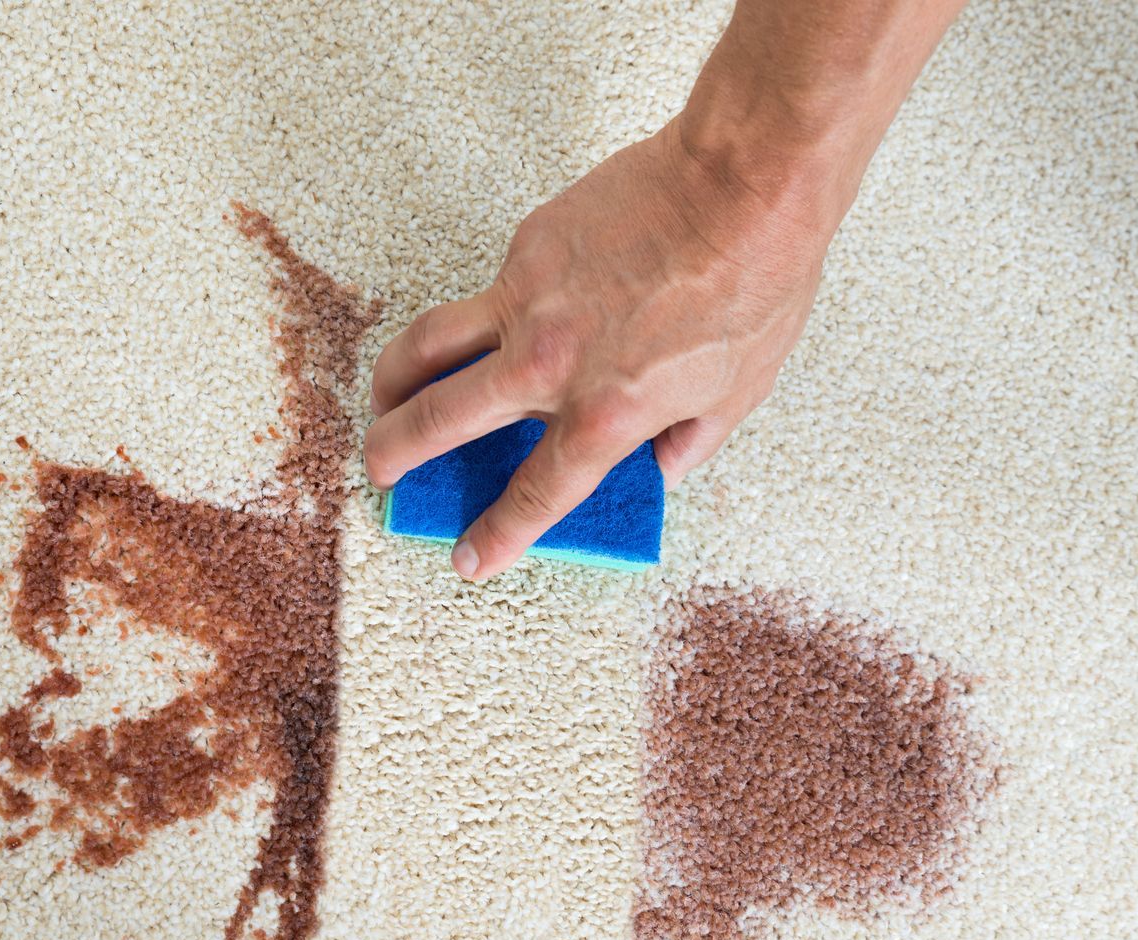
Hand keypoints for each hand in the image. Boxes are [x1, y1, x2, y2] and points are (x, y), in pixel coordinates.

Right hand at [363, 120, 832, 580]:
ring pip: (427, 346)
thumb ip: (687, 443)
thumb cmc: (756, 284)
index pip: (533, 494)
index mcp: (605, 416)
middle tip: (380, 470)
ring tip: (382, 400)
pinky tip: (489, 323)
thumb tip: (661, 468)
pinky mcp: (528, 246)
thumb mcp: (736, 394)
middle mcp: (550, 365)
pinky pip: (484, 291)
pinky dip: (474, 316)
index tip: (468, 558)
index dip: (495, 535)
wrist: (744, 183)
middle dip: (397, 454)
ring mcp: (528, 301)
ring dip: (392, 381)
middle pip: (440, 421)